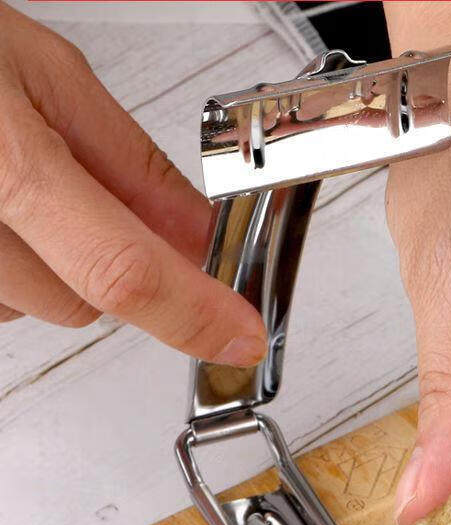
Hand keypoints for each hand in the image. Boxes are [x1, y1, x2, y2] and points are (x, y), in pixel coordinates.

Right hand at [0, 2, 265, 365]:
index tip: (237, 333)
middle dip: (108, 261)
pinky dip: (9, 263)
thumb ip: (129, 165)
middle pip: (82, 301)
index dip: (191, 313)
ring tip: (11, 176)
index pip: (120, 270)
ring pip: (34, 305)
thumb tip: (197, 233)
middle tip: (85, 188)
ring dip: (51, 261)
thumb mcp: (42, 72)